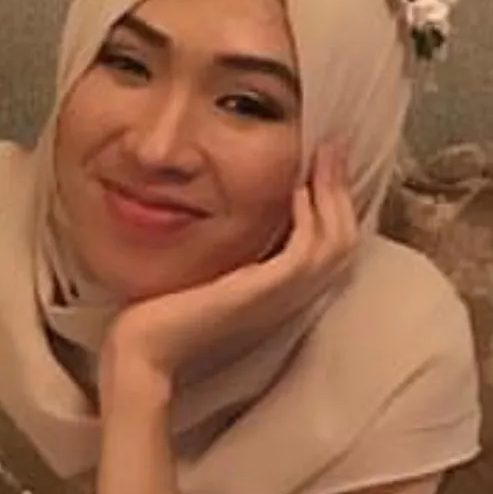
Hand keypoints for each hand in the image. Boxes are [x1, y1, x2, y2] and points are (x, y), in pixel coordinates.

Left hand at [99, 143, 358, 402]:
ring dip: (333, 195)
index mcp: (283, 288)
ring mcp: (281, 295)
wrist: (148, 345)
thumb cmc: (173, 306)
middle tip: (332, 148)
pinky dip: (309, 219)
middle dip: (341, 190)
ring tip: (322, 158)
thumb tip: (237, 204)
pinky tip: (297, 190)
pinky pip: (304, 252)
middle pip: (344, 240)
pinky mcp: (262, 291)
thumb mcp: (216, 268)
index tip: (325, 164)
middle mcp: (292, 294)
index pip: (332, 244)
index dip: (336, 202)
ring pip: (334, 243)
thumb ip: (236, 247)